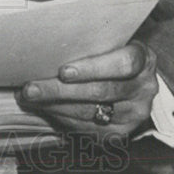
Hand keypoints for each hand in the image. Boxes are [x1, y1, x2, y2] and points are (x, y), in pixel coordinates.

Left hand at [18, 40, 157, 135]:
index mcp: (144, 60)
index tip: (63, 71)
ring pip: (90, 113)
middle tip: (31, 88)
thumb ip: (92, 40)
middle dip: (61, 90)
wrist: (133, 82)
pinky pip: (85, 128)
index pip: (124, 63)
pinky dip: (60, 117)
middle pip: (101, 92)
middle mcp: (143, 90)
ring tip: (29, 97)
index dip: (93, 68)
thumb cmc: (113, 53)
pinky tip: (42, 107)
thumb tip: (48, 40)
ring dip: (54, 105)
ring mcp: (133, 114)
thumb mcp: (112, 41)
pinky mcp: (119, 133)